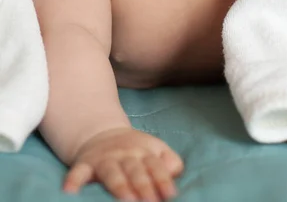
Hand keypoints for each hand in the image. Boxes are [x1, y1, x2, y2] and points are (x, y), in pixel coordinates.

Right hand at [63, 127, 183, 200]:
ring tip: (126, 198)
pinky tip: (69, 192)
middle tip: (150, 201)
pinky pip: (78, 172)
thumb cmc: (135, 151)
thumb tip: (174, 172)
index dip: (163, 179)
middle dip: (143, 185)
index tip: (170, 195)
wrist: (102, 133)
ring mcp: (104, 159)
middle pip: (135, 169)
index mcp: (144, 150)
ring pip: (111, 171)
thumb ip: (168, 161)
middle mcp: (125, 154)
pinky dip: (73, 180)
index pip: (155, 165)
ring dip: (118, 185)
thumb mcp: (155, 149)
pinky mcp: (85, 164)